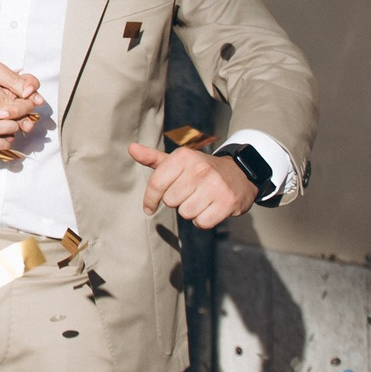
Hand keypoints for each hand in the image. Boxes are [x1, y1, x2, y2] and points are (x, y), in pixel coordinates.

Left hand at [128, 142, 257, 227]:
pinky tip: (211, 208)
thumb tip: (131, 148)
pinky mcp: (227, 202)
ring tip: (202, 199)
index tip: (149, 207)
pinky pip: (202, 223)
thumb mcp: (178, 161)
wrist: (239, 174)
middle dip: (177, 201)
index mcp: (184, 157)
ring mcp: (215, 185)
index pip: (156, 183)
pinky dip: (204, 220)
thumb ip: (153, 158)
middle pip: (171, 201)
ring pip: (186, 213)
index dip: (150, 199)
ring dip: (191, 211)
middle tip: (190, 193)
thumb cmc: (201, 170)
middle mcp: (200, 169)